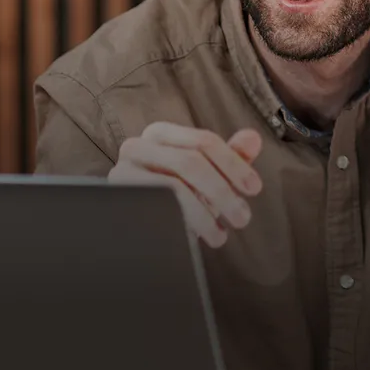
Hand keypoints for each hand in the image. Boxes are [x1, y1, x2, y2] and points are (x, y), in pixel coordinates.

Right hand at [107, 122, 263, 247]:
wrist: (131, 221)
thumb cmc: (173, 193)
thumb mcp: (205, 173)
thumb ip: (230, 155)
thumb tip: (253, 138)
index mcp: (161, 133)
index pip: (205, 141)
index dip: (234, 164)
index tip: (254, 188)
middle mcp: (138, 146)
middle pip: (191, 162)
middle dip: (222, 191)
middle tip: (242, 217)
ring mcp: (122, 172)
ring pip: (173, 186)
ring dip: (203, 213)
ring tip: (220, 234)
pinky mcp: (115, 199)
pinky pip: (153, 208)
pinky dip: (179, 221)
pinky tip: (194, 236)